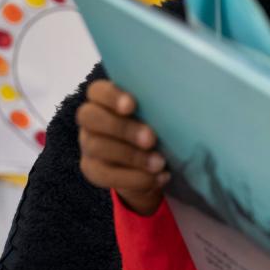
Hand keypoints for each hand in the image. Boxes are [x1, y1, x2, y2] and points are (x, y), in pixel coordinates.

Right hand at [76, 80, 169, 215]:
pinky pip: (106, 175)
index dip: (111, 96)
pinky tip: (158, 178)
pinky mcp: (92, 169)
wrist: (151, 163)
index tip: (132, 105)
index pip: (98, 90)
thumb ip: (158, 108)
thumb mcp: (159, 116)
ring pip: (98, 147)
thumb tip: (181, 103)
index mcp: (105, 99)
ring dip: (132, 156)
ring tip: (159, 163)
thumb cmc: (157, 128)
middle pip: (91, 117)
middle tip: (151, 139)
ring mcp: (88, 145)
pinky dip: (135, 178)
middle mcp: (91, 120)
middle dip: (123, 129)